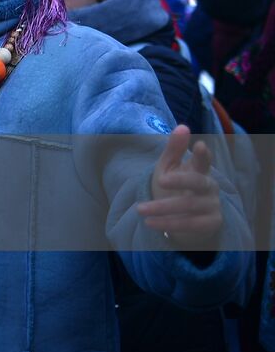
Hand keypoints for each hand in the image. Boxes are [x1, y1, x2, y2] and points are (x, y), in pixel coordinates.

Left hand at [137, 125, 222, 247]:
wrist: (183, 218)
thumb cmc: (175, 187)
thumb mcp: (170, 167)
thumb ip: (174, 149)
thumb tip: (183, 126)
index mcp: (199, 170)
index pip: (203, 161)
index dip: (202, 154)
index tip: (200, 145)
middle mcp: (209, 187)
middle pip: (198, 182)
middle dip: (180, 180)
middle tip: (160, 179)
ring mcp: (212, 206)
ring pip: (188, 205)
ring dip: (162, 207)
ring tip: (140, 209)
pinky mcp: (210, 224)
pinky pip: (190, 224)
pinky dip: (168, 224)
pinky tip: (150, 223)